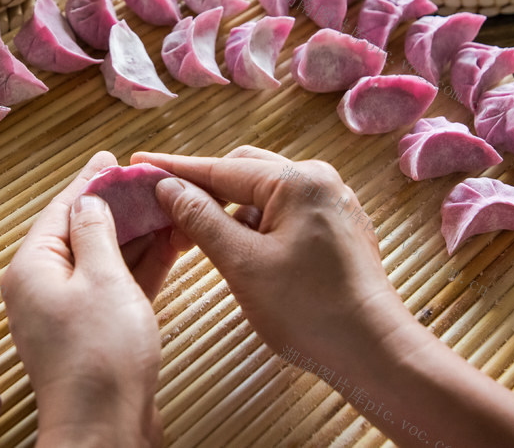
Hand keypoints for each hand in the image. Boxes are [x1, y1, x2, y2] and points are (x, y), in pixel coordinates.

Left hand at [2, 151, 170, 447]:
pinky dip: (141, 267)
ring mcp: (70, 312)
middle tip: (148, 181)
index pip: (61, 210)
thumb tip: (88, 201)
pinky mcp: (95, 332)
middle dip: (119, 208)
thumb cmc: (101, 352)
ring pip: (104, 260)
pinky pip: (116, 286)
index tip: (110, 159)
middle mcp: (44, 287)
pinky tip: (169, 245)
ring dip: (136, 236)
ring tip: (166, 207)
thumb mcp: (102, 277)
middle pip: (83, 232)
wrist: (106, 427)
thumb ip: (96, 231)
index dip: (89, 182)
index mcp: (32, 268)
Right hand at [131, 146, 414, 370]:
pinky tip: (240, 250)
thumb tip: (168, 187)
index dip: (175, 169)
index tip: (139, 163)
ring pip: (265, 193)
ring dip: (231, 210)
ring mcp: (333, 202)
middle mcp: (319, 180)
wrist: (374, 351)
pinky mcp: (338, 226)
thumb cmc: (308, 310)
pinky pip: (285, 211)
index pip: (220, 168)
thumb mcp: (242, 264)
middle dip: (204, 189)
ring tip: (201, 237)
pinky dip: (256, 224)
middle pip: (244, 172)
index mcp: (297, 181)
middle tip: (166, 209)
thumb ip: (201, 219)